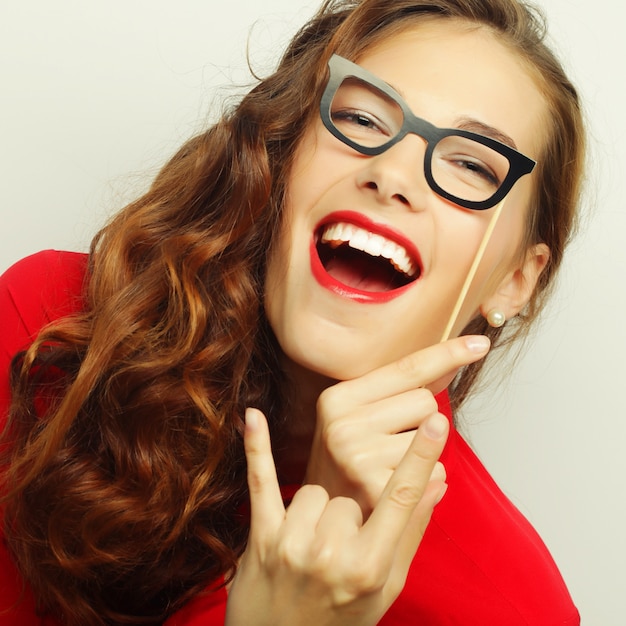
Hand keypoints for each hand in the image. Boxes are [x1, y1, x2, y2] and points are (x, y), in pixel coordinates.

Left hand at [225, 406, 447, 625]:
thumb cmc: (339, 619)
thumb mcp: (385, 588)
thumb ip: (410, 534)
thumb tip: (436, 483)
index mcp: (370, 567)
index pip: (402, 499)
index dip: (422, 456)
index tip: (437, 421)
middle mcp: (331, 554)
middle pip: (352, 494)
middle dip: (349, 516)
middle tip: (339, 548)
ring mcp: (292, 544)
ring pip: (316, 491)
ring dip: (317, 512)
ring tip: (312, 543)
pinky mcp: (262, 536)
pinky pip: (262, 482)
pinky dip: (258, 448)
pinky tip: (254, 417)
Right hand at [304, 335, 489, 515]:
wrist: (323, 519)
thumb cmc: (348, 461)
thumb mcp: (358, 417)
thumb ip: (399, 389)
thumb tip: (455, 358)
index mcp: (337, 398)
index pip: (405, 369)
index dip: (447, 354)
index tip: (481, 344)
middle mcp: (342, 424)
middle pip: (426, 402)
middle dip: (422, 420)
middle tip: (388, 444)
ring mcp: (357, 457)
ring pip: (435, 438)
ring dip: (423, 454)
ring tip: (388, 468)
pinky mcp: (377, 489)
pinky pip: (437, 473)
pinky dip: (428, 481)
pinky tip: (396, 488)